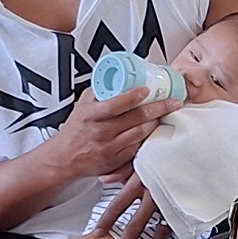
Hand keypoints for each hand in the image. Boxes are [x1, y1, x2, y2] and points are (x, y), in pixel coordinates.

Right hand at [44, 85, 164, 182]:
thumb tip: (119, 77)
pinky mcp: (116, 161)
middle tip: (173, 101)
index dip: (133, 96)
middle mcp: (100, 132)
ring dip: (156, 122)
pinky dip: (148, 137)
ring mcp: (109, 148)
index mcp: (90, 116)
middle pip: (135, 118)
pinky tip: (155, 129)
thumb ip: (100, 92)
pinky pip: (138, 147)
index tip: (147, 89)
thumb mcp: (82, 106)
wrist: (64, 158)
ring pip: (141, 133)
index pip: (115, 105)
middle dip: (158, 108)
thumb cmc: (75, 130)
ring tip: (166, 112)